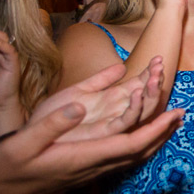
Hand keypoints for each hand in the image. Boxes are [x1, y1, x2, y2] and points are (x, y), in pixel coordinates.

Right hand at [0, 94, 183, 193]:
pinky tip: (139, 137)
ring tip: (168, 122)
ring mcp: (88, 172)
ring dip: (153, 139)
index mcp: (83, 158)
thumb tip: (81, 105)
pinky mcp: (82, 171)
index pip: (131, 144)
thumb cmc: (3, 170)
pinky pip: (119, 158)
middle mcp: (92, 168)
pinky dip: (136, 144)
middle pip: (139, 152)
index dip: (156, 129)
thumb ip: (52, 125)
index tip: (175, 114)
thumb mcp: (22, 144)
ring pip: (131, 157)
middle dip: (163, 132)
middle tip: (183, 113)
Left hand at [28, 58, 166, 142]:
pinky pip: (124, 123)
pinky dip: (134, 109)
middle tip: (161, 64)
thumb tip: (122, 66)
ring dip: (153, 94)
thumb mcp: (78, 90)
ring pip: (143, 111)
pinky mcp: (102, 133)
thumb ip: (101, 79)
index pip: (141, 86)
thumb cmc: (53, 115)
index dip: (151, 73)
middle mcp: (117, 114)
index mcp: (113, 102)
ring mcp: (112, 125)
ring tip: (156, 76)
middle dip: (157, 82)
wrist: (32, 133)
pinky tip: (137, 93)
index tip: (158, 59)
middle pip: (148, 99)